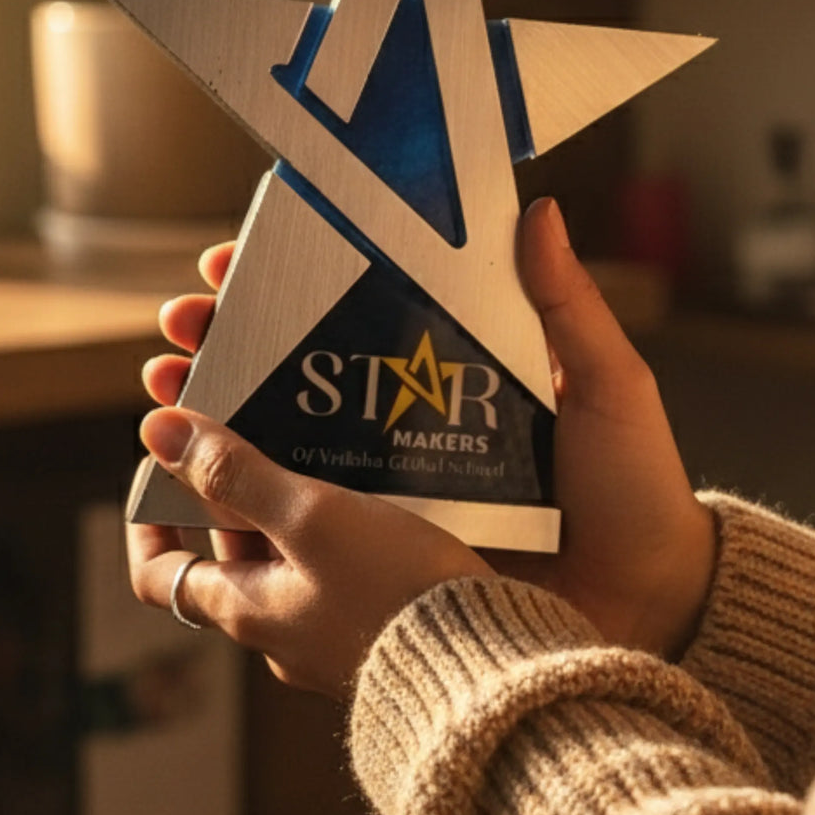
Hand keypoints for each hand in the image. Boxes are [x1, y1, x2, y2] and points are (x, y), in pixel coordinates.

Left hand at [126, 403, 490, 698]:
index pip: (158, 574)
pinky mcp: (375, 628)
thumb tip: (160, 431)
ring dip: (290, 500)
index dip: (148, 519)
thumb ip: (238, 476)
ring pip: (287, 555)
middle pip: (228, 552)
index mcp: (244, 609)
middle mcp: (276, 630)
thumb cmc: (396, 594)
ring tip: (316, 440)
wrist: (488, 672)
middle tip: (250, 422)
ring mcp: (326, 634)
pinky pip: (336, 569)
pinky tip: (372, 485)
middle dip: (232, 488)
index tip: (161, 467)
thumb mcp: (312, 519)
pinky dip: (337, 525)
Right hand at [143, 201, 716, 663]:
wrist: (653, 604)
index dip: (288, 283)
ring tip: (162, 389)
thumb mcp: (607, 384)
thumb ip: (565, 304)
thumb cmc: (637, 489)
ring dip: (213, 416)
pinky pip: (309, 528)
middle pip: (299, 373)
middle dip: (225, 343)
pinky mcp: (391, 559)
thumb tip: (538, 209)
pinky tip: (193, 485)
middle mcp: (413, 427)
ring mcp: (397, 495)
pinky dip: (246, 505)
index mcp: (453, 373)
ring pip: (286, 446)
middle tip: (178, 326)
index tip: (232, 261)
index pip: (357, 310)